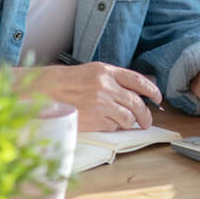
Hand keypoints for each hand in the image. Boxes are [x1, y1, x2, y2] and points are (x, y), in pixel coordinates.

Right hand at [0, 62, 162, 131]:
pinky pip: (114, 127)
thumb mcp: (90, 73)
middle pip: (137, 102)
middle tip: (146, 120)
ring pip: (128, 117)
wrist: (42, 92)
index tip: (157, 97)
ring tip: (128, 125)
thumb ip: (110, 80)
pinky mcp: (96, 119)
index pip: (138, 79)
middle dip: (145, 114)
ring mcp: (102, 103)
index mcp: (105, 71)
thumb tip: (129, 93)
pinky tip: (107, 125)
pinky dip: (114, 128)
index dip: (152, 90)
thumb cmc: (63, 83)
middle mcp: (106, 85)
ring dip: (130, 123)